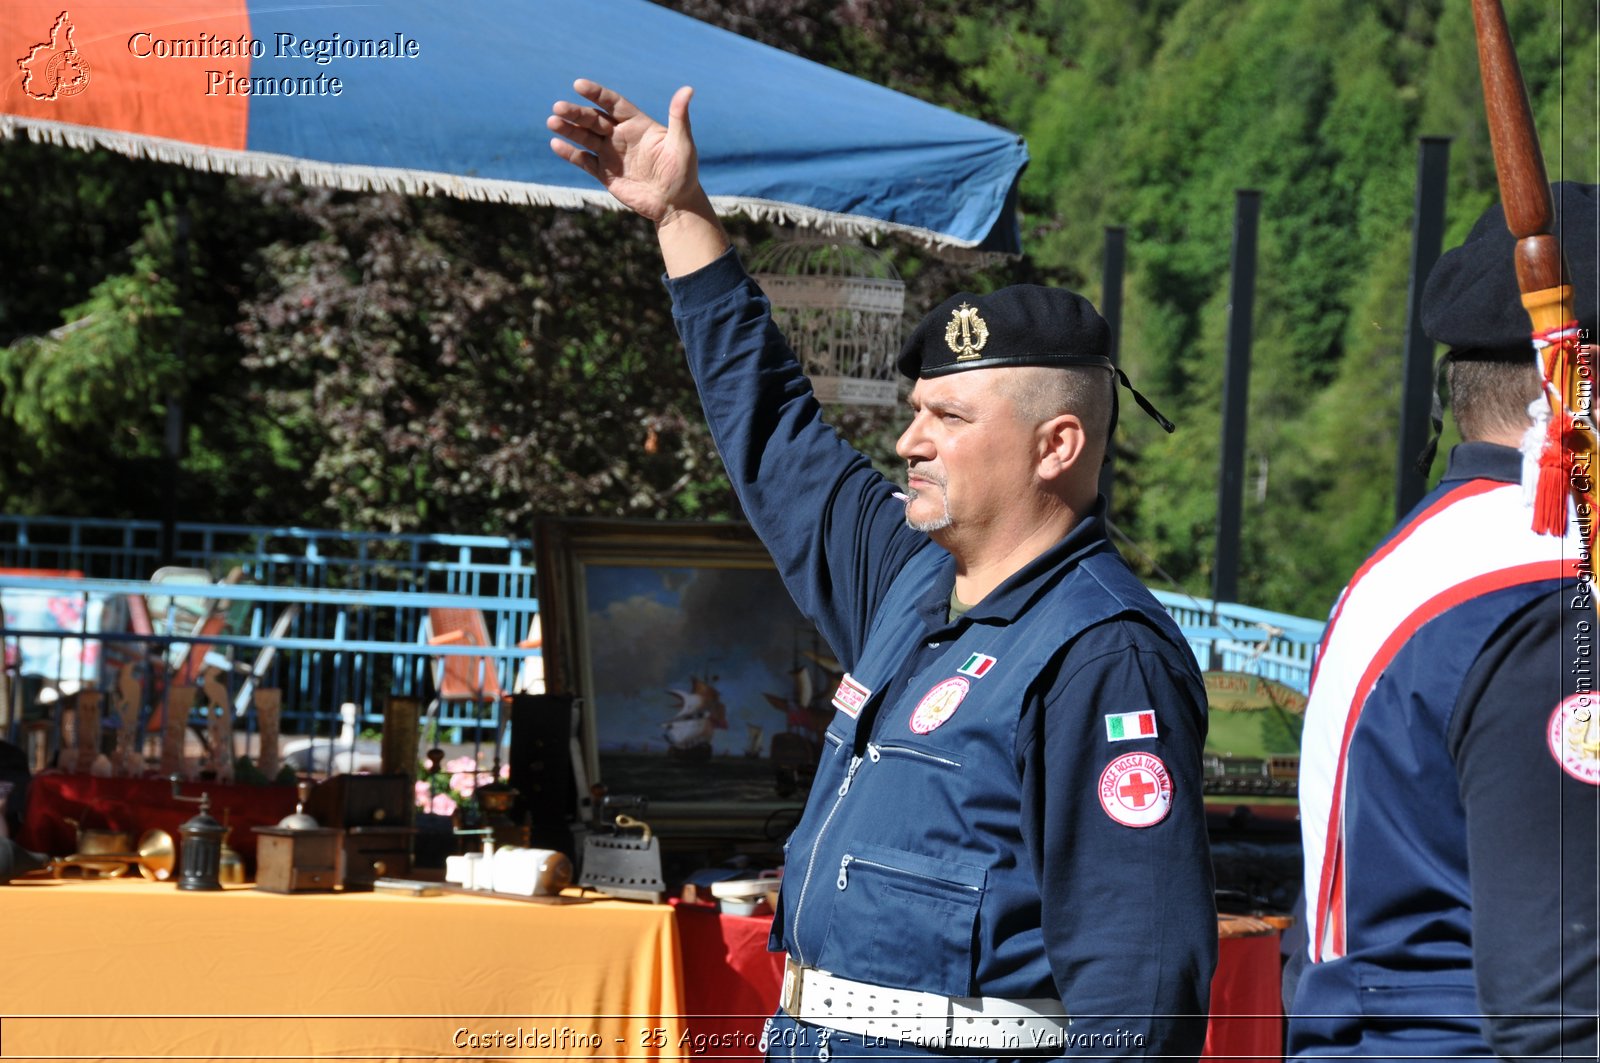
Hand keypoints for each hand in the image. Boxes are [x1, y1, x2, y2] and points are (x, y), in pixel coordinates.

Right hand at [547, 79, 702, 224]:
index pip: (613, 104)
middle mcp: (621, 136)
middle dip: (576, 113)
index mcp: (637, 124)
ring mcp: (611, 154)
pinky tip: (556, 145)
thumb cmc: (683, 172)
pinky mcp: (604, 173)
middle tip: (558, 107)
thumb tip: (688, 89)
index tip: (579, 85)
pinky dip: (570, 153)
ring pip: (585, 137)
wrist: (674, 204)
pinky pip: (584, 160)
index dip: (596, 94)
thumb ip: (679, 117)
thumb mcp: (683, 144)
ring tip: (552, 122)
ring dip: (569, 129)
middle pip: (594, 119)